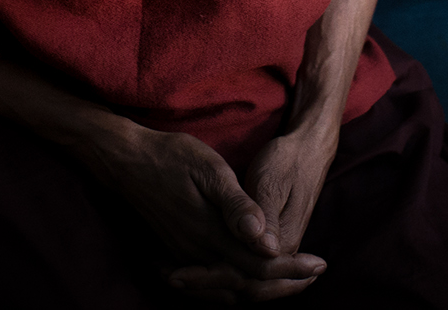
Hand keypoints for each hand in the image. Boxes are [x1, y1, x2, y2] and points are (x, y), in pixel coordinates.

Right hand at [83, 123, 326, 300]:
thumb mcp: (209, 169)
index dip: (293, 268)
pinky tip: (250, 282)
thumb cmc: (172, 157)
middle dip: (286, 285)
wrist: (127, 161)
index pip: (260, 265)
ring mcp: (186, 257)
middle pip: (248, 287)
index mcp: (211, 233)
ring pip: (230, 292)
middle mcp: (198, 253)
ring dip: (264, 291)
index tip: (320, 264)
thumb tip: (264, 239)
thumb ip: (236, 206)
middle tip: (314, 276)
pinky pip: (213, 287)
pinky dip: (237, 290)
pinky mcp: (178, 254)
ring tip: (292, 281)